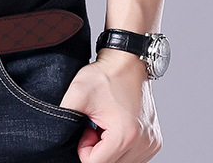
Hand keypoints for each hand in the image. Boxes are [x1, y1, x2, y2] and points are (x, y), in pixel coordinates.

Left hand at [59, 48, 161, 162]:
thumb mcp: (77, 93)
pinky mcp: (154, 141)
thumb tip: (58, 137)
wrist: (127, 60)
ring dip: (108, 149)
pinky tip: (115, 127)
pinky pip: (132, 156)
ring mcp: (151, 143)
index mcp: (125, 135)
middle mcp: (143, 143)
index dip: (84, 148)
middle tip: (93, 124)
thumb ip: (64, 118)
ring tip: (104, 123)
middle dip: (96, 149)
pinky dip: (120, 147)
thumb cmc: (104, 75)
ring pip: (121, 162)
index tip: (86, 127)